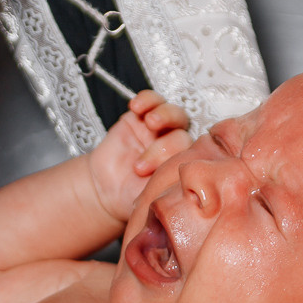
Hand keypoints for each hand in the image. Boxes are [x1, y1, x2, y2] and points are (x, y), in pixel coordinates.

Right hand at [87, 90, 190, 224]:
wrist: (106, 191)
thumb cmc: (132, 198)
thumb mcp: (152, 202)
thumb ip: (168, 195)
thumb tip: (183, 197)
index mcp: (184, 166)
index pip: (196, 156)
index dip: (186, 161)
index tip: (172, 172)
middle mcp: (176, 146)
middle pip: (184, 135)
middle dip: (166, 147)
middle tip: (144, 164)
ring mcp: (160, 130)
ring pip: (174, 114)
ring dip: (165, 115)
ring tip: (150, 123)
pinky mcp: (141, 117)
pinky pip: (151, 101)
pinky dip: (147, 100)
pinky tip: (137, 107)